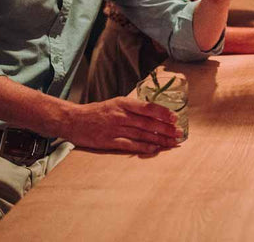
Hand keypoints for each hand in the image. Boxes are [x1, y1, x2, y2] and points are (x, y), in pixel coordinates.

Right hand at [67, 97, 181, 153]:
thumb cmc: (97, 112)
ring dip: (159, 139)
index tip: (175, 118)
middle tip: (179, 133)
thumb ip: (133, 108)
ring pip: (142, 134)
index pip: (148, 107)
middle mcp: (121, 115)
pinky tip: (154, 149)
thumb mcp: (116, 103)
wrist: (73, 120)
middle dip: (166, 129)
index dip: (163, 113)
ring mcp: (115, 129)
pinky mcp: (108, 141)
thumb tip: (155, 113)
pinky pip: (129, 145)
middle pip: (148, 123)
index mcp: (124, 103)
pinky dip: (143, 147)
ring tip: (172, 143)